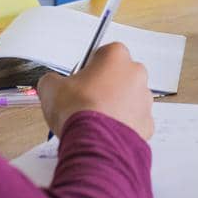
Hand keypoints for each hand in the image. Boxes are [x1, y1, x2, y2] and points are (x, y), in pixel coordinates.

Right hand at [37, 42, 153, 141]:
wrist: (94, 142)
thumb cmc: (78, 110)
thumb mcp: (50, 87)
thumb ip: (52, 80)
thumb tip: (52, 85)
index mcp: (115, 56)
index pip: (102, 54)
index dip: (88, 69)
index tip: (79, 80)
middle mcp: (135, 73)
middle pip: (119, 75)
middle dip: (104, 86)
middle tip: (85, 101)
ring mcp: (144, 99)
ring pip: (128, 98)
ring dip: (114, 106)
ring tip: (94, 120)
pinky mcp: (147, 123)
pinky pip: (133, 121)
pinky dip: (121, 126)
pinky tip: (105, 132)